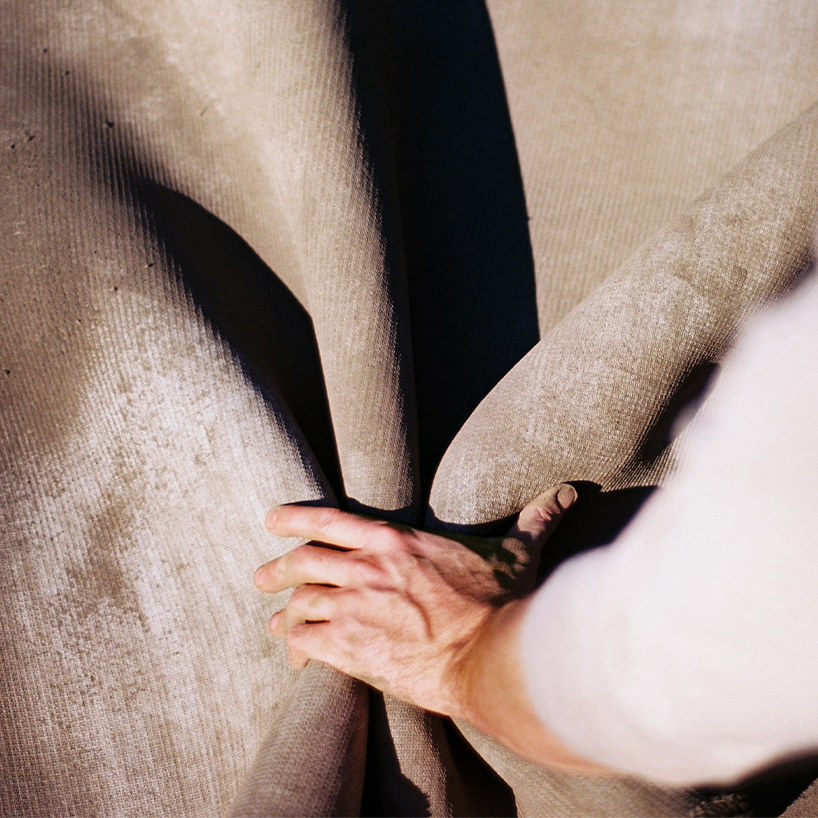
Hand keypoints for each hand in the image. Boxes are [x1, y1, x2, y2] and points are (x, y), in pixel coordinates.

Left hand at [254, 484, 576, 719]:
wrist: (490, 657)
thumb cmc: (500, 603)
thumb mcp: (515, 553)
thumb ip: (532, 520)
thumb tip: (566, 492)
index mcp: (393, 540)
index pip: (328, 519)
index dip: (293, 518)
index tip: (271, 520)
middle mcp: (364, 568)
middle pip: (302, 562)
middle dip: (276, 569)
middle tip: (262, 577)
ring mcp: (353, 607)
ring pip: (298, 602)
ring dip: (282, 611)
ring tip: (273, 619)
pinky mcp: (350, 648)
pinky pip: (305, 641)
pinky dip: (294, 645)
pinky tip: (293, 654)